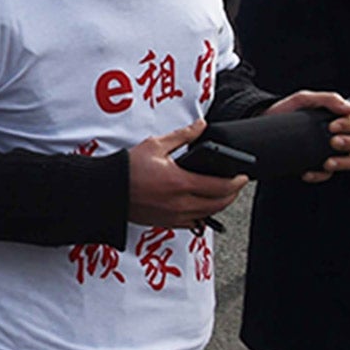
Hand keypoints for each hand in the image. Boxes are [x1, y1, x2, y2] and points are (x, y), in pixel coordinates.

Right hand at [127, 118, 247, 226]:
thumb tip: (201, 126)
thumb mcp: (155, 145)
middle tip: (236, 185)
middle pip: (219, 204)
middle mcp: (179, 203)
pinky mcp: (166, 222)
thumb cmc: (126, 169)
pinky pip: (192, 223)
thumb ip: (182, 136)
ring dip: (219, 205)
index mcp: (180, 182)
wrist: (106, 190)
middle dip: (233, 194)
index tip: (243, 176)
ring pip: (208, 215)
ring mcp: (173, 216)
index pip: (221, 186)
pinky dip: (202, 215)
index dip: (237, 182)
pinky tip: (201, 206)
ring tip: (222, 194)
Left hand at [266, 90, 349, 182]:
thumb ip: (327, 99)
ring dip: (344, 162)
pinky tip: (307, 172)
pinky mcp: (319, 166)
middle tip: (333, 141)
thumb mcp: (303, 100)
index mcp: (341, 118)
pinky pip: (327, 175)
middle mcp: (342, 135)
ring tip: (328, 162)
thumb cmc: (288, 112)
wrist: (263, 126)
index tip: (332, 125)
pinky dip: (319, 174)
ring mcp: (333, 152)